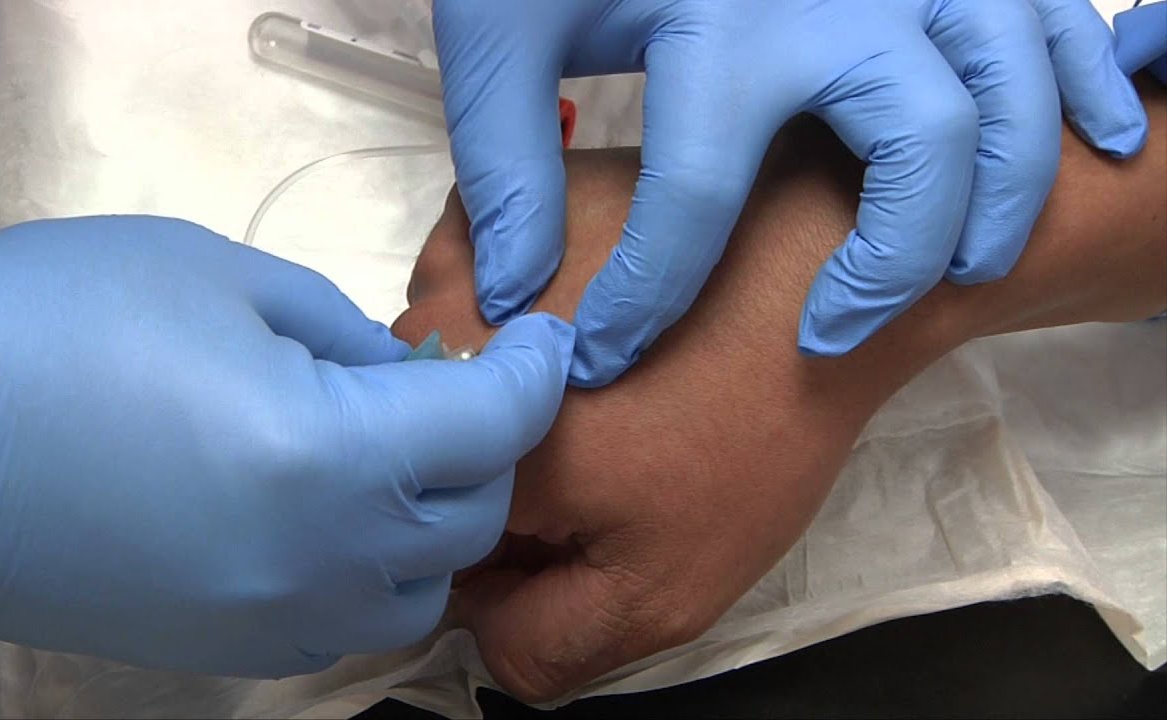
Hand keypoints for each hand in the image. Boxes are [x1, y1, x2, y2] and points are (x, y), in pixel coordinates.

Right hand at [0, 216, 572, 677]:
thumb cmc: (61, 321)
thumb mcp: (223, 281)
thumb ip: (346, 336)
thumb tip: (408, 377)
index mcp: (325, 456)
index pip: (490, 429)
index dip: (536, 374)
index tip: (545, 339)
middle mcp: (317, 564)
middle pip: (472, 521)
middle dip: (487, 448)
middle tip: (450, 389)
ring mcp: (269, 624)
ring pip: (418, 594)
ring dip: (432, 526)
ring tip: (391, 463)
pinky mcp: (220, 654)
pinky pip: (341, 626)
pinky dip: (366, 574)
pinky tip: (327, 518)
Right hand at [396, 74, 1163, 700]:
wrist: (823, 259)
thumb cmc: (753, 428)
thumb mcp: (662, 589)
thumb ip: (541, 644)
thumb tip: (477, 624)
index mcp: (458, 454)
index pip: (429, 545)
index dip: (508, 555)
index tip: (589, 522)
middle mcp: (430, 347)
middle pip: (435, 449)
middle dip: (504, 466)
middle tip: (612, 444)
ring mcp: (465, 256)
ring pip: (451, 363)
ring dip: (509, 379)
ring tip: (612, 366)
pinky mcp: (502, 199)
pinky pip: (477, 278)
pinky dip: (520, 299)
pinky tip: (602, 303)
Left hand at [433, 0, 1146, 385]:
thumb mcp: (506, 28)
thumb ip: (508, 159)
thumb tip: (517, 294)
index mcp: (719, 25)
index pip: (695, 202)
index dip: (644, 304)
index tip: (605, 357)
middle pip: (925, 143)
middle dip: (892, 263)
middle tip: (829, 332)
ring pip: (1011, 88)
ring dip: (1007, 195)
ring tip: (966, 272)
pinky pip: (1055, 20)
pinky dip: (1085, 86)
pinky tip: (1089, 148)